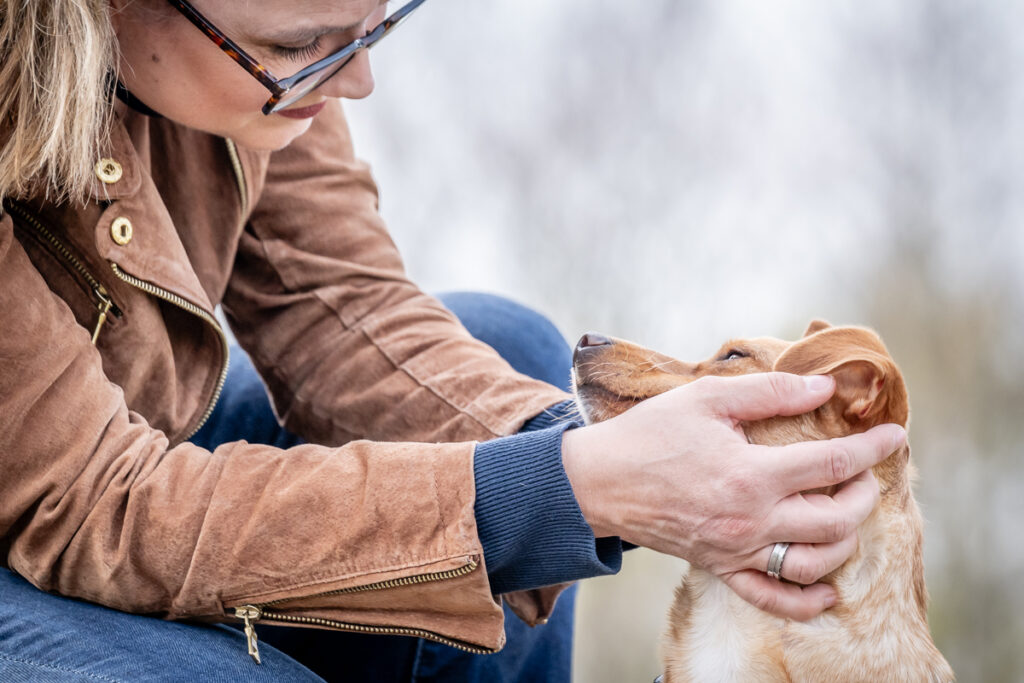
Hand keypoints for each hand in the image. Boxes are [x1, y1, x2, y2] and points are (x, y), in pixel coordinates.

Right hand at [560, 372, 905, 620]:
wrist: (599, 482)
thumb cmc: (650, 434)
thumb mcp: (708, 398)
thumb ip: (771, 392)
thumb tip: (824, 389)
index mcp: (751, 474)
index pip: (833, 463)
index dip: (873, 447)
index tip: (895, 433)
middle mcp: (751, 520)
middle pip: (836, 518)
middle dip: (863, 492)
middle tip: (863, 470)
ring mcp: (737, 550)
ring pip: (815, 562)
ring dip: (846, 540)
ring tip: (846, 512)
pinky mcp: (721, 568)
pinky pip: (772, 598)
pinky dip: (806, 601)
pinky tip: (827, 589)